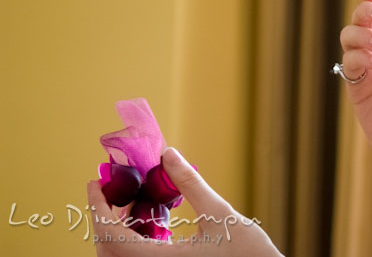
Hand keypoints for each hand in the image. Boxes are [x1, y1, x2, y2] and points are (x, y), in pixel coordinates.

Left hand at [87, 147, 282, 256]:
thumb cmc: (248, 254)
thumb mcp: (220, 213)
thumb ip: (190, 184)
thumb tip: (168, 154)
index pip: (110, 236)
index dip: (96, 208)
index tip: (94, 182)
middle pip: (108, 250)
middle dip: (106, 216)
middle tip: (117, 188)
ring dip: (121, 230)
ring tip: (138, 202)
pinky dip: (138, 242)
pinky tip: (156, 224)